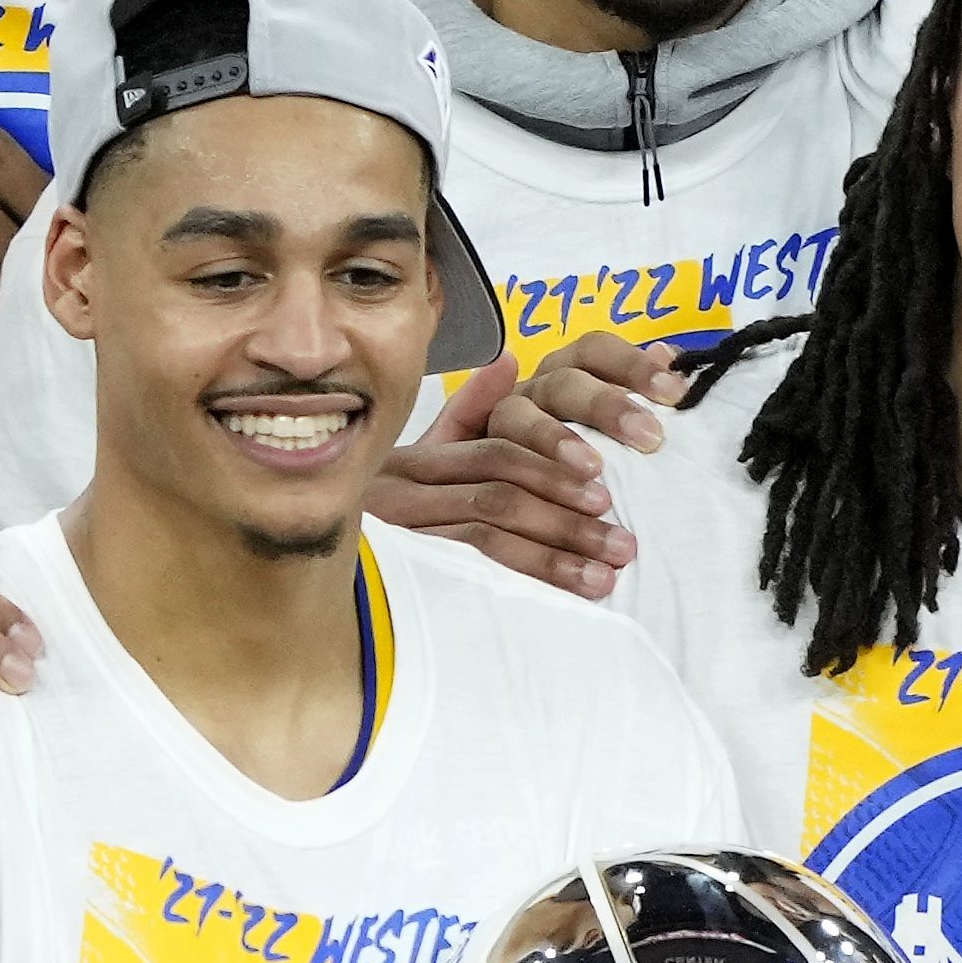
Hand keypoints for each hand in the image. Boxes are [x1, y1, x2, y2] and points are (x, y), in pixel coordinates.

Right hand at [378, 339, 668, 595]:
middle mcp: (404, 489)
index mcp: (420, 459)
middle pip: (499, 489)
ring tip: (606, 575)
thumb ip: (471, 412)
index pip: (498, 447)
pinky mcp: (407, 571)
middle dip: (567, 515)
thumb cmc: (402, 519)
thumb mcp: (432, 462)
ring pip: (490, 529)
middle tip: (621, 542)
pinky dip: (524, 582)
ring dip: (556, 554)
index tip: (605, 483)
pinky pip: (472, 570)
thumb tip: (508, 360)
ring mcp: (403, 533)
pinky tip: (565, 602)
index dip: (555, 459)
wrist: (340, 585)